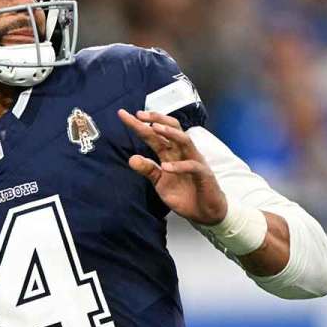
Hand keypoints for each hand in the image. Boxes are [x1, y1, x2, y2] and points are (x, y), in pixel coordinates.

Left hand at [118, 109, 227, 224]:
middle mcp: (182, 153)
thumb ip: (148, 170)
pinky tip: (166, 167)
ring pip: (184, 140)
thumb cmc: (184, 194)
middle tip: (139, 114)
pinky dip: (179, 166)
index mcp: (170, 153)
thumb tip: (131, 159)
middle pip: (171, 128)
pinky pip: (192, 166)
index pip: (153, 135)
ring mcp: (194, 161)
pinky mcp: (203, 174)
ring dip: (170, 133)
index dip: (139, 125)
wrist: (203, 212)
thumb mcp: (160, 183)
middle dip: (156, 119)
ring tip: (154, 128)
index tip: (123, 115)